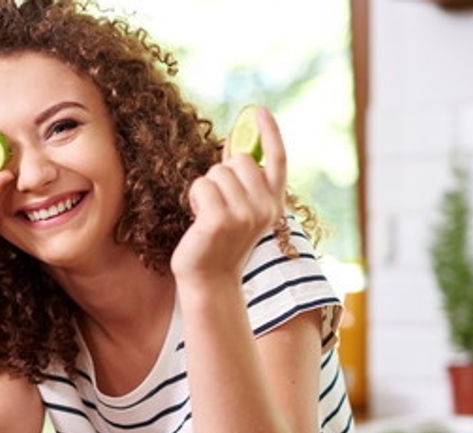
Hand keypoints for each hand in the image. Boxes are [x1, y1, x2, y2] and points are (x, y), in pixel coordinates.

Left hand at [171, 107, 287, 282]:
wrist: (210, 280)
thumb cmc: (219, 242)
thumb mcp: (238, 209)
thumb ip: (240, 181)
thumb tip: (233, 144)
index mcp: (273, 204)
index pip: (277, 160)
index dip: (270, 132)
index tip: (258, 111)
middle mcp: (264, 208)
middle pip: (239, 160)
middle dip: (221, 174)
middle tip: (217, 203)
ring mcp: (244, 215)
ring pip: (217, 173)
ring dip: (206, 189)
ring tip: (207, 215)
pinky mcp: (220, 220)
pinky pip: (201, 185)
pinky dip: (194, 198)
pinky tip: (198, 220)